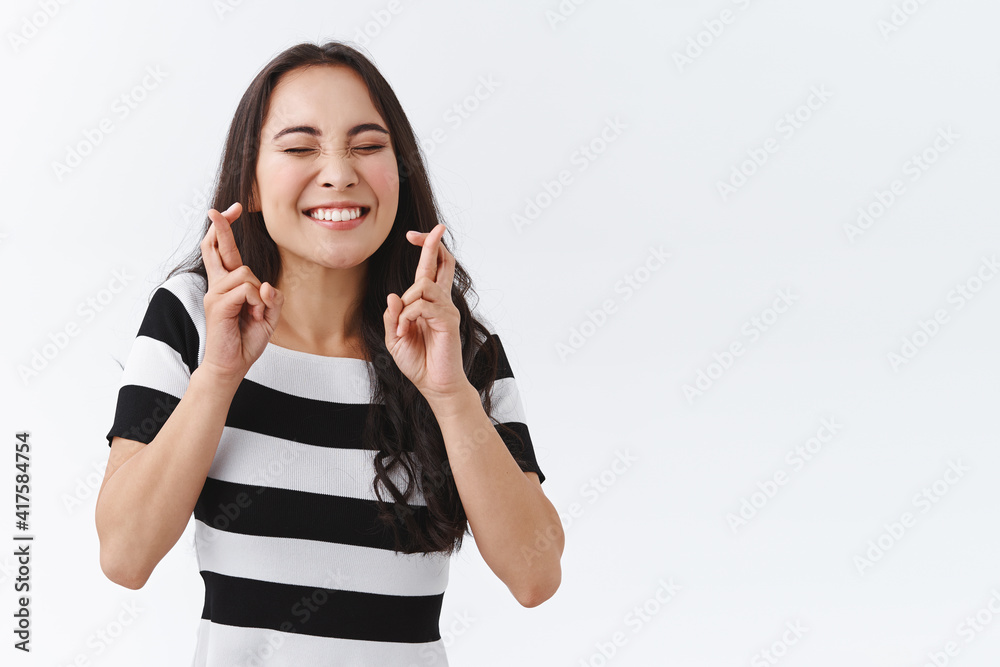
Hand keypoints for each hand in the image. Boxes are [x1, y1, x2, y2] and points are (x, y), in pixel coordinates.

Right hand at [200, 202, 283, 385]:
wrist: (232, 365)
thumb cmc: (247, 340)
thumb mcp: (268, 316)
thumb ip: (271, 298)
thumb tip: (265, 285)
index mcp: (228, 285)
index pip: (223, 251)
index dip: (224, 230)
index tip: (230, 211)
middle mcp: (218, 286)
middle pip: (217, 248)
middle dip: (221, 227)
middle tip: (220, 210)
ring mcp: (215, 294)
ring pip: (246, 274)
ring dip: (258, 295)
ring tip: (253, 314)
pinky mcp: (217, 305)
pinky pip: (246, 290)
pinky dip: (256, 303)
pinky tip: (251, 316)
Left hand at [383, 224, 468, 401]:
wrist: (434, 385)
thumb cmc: (418, 362)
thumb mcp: (394, 337)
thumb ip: (392, 316)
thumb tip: (394, 295)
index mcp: (428, 303)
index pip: (431, 268)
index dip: (426, 247)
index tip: (414, 234)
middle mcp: (440, 302)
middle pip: (441, 262)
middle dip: (431, 243)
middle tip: (426, 231)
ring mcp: (446, 310)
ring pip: (422, 286)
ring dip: (406, 303)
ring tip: (402, 326)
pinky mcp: (448, 321)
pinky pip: (422, 306)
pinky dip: (407, 317)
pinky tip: (404, 330)